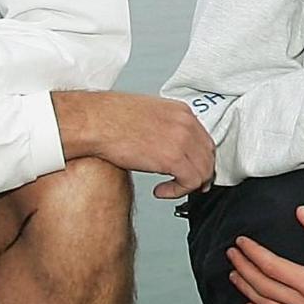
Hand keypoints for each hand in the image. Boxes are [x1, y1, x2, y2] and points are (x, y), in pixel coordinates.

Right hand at [53, 91, 214, 199]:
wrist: (95, 121)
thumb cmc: (109, 117)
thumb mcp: (148, 114)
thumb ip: (164, 127)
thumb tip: (166, 144)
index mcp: (181, 111)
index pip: (204, 139)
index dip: (202, 158)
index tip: (196, 170)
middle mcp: (186, 124)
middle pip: (208, 155)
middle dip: (202, 174)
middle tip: (189, 186)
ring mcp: (182, 140)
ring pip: (203, 171)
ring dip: (188, 185)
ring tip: (170, 189)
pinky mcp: (173, 158)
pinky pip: (191, 182)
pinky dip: (178, 191)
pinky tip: (162, 191)